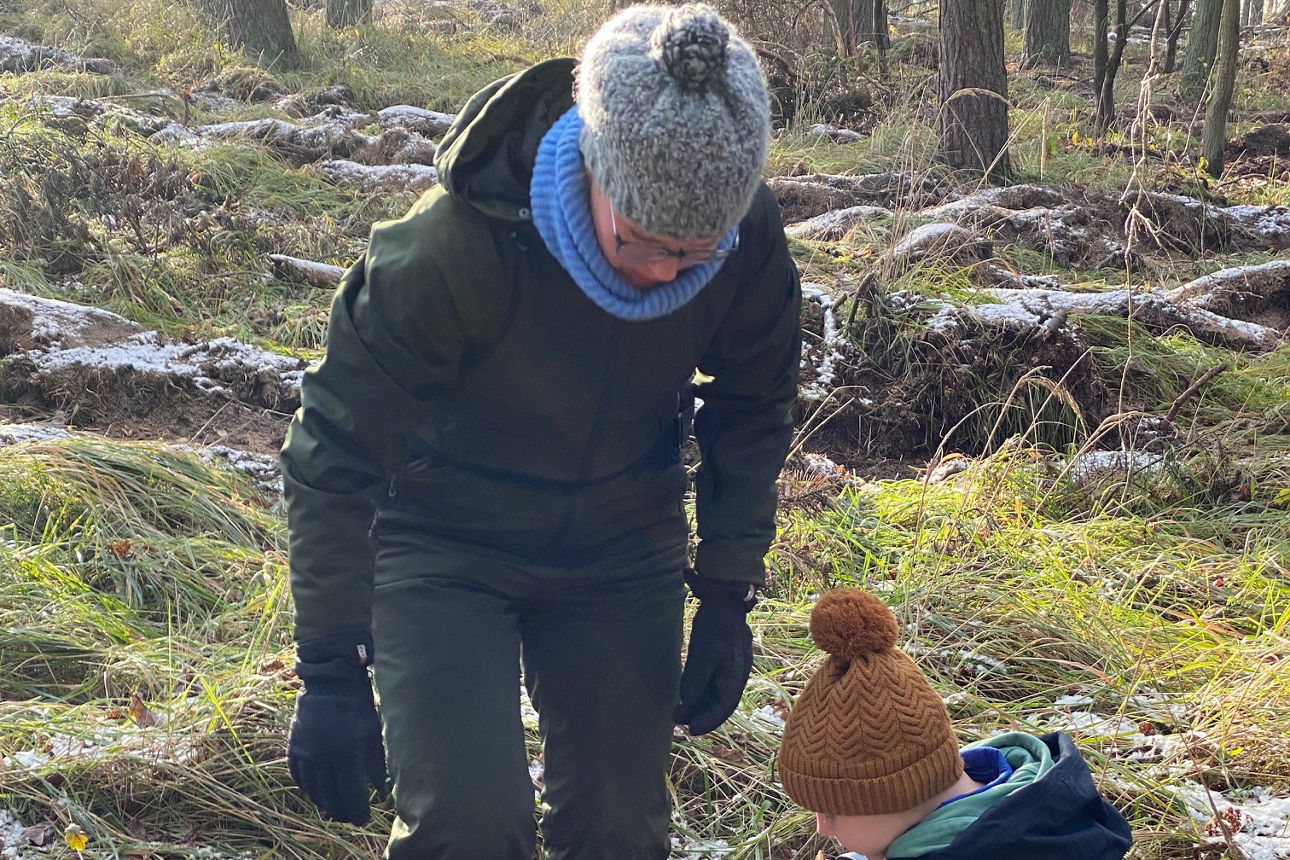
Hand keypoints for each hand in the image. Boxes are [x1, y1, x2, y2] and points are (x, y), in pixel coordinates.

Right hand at [287, 632, 386, 823]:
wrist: (330, 680)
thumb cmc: (359, 704)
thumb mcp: (374, 731)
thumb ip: (376, 762)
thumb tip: (379, 790)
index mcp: (346, 752)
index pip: (350, 793)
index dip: (357, 810)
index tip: (363, 819)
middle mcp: (322, 756)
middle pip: (330, 796)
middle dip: (342, 811)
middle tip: (349, 818)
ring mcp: (305, 752)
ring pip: (313, 789)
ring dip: (324, 803)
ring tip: (333, 811)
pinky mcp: (294, 746)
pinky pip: (298, 775)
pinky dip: (307, 787)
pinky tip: (315, 792)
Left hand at [672, 578, 754, 735]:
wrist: (724, 597)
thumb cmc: (715, 625)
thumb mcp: (703, 653)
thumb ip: (695, 680)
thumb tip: (687, 704)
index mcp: (736, 673)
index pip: (724, 704)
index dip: (709, 719)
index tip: (692, 729)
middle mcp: (735, 671)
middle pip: (720, 701)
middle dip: (701, 713)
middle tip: (680, 722)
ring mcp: (729, 663)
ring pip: (715, 691)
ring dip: (698, 703)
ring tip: (678, 712)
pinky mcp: (720, 656)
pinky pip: (712, 680)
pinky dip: (700, 690)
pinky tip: (685, 695)